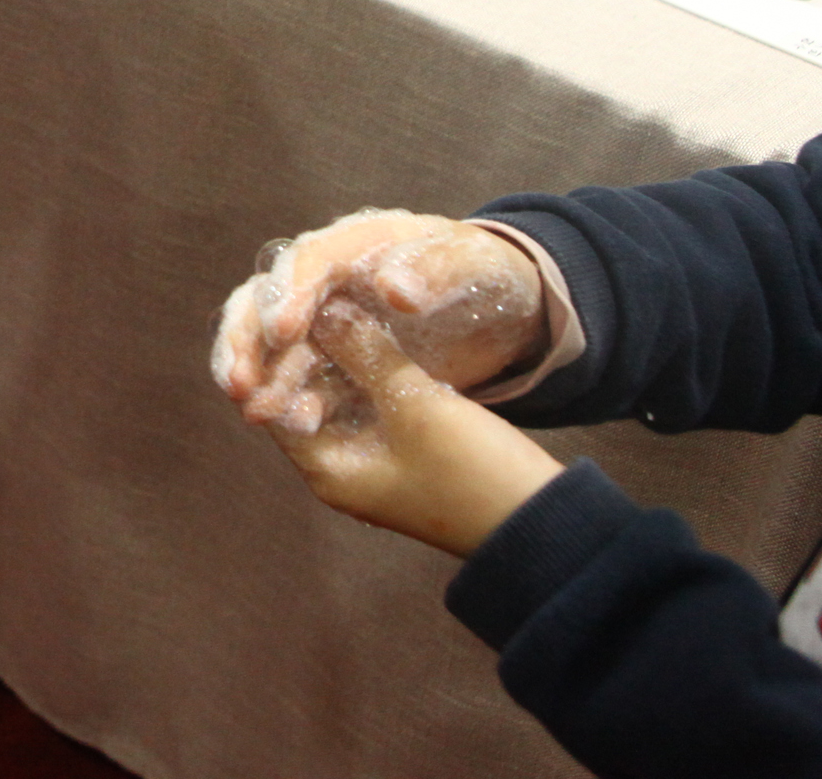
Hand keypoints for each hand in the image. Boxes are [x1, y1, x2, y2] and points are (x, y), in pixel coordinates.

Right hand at [213, 209, 545, 431]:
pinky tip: (286, 427)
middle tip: (240, 382)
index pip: (307, 261)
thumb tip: (391, 288)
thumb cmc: (482, 276)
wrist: (499, 311)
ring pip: (268, 341)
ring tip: (253, 412)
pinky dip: (286, 398)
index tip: (283, 332)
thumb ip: (435, 270)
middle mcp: (323, 276)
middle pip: (265, 298)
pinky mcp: (330, 357)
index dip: (290, 294)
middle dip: (247, 339)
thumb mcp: (471, 266)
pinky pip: (297, 377)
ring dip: (258, 375)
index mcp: (356, 242)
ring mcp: (321, 318)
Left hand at [257, 300, 565, 560]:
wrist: (546, 526)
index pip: (274, 400)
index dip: (275, 350)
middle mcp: (340, 472)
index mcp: (327, 470)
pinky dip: (367, 373)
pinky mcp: (404, 457)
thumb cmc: (478, 473)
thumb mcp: (417, 404)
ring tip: (339, 303)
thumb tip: (324, 307)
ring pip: (338, 399)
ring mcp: (373, 466)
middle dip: (304, 349)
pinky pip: (369, 406)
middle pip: (302, 398)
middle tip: (309, 295)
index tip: (283, 301)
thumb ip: (366, 353)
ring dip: (337, 358)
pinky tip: (374, 332)